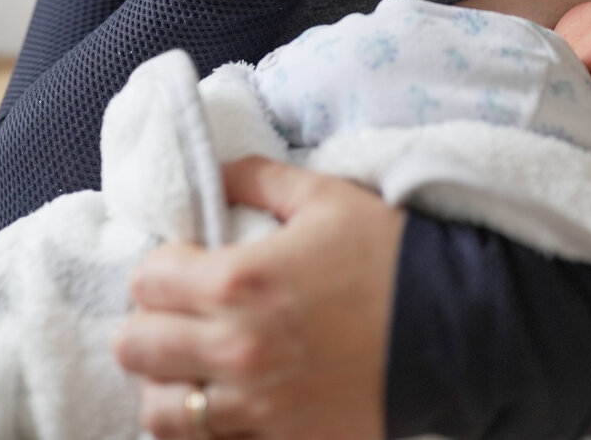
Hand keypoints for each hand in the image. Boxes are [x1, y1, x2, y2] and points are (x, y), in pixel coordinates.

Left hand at [114, 156, 406, 439]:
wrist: (455, 326)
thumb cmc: (388, 254)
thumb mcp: (325, 196)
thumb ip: (258, 179)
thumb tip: (216, 175)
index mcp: (238, 281)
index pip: (147, 280)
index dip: (161, 267)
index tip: (184, 266)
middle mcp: (235, 349)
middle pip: (136, 347)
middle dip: (150, 323)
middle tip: (179, 314)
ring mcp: (255, 408)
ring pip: (160, 410)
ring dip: (167, 383)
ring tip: (190, 366)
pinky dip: (206, 426)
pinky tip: (224, 403)